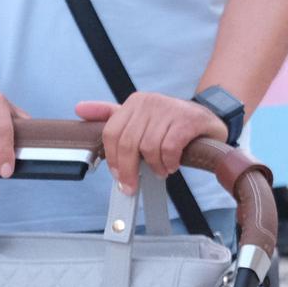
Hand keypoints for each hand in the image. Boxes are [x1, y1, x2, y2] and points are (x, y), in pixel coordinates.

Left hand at [78, 93, 225, 195]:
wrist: (208, 119)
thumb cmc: (172, 123)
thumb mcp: (141, 118)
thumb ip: (111, 114)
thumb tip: (79, 108)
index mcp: (135, 102)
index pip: (112, 133)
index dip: (114, 159)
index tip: (119, 176)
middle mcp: (150, 102)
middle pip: (128, 143)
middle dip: (129, 170)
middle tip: (133, 185)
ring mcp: (170, 109)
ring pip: (149, 148)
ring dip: (154, 166)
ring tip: (161, 170)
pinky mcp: (188, 120)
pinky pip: (169, 148)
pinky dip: (169, 162)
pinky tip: (172, 164)